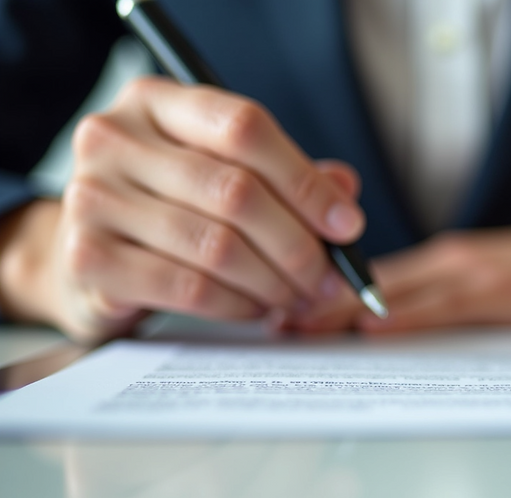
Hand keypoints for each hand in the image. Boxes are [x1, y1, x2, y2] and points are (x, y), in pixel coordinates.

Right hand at [0, 77, 363, 342]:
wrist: (90, 257)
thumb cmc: (171, 208)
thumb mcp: (226, 175)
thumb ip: (284, 177)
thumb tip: (345, 191)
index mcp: (155, 101)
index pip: (245, 127)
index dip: (306, 181)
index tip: (348, 225)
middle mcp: (113, 138)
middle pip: (236, 191)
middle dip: (299, 245)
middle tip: (330, 280)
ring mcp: (91, 197)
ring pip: (217, 245)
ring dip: (275, 282)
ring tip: (300, 298)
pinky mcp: (87, 258)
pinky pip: (188, 287)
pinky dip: (238, 304)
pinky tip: (257, 309)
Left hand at [290, 218, 510, 333]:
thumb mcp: (484, 287)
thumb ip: (437, 302)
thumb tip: (380, 330)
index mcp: (440, 263)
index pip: (370, 279)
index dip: (321, 295)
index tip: (280, 311)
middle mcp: (447, 261)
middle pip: (370, 283)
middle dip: (317, 304)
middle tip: (273, 324)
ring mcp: (471, 272)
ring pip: (396, 291)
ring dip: (343, 310)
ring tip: (300, 329)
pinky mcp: (498, 288)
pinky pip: (442, 305)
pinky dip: (404, 317)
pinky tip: (371, 327)